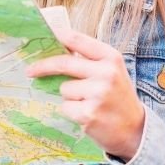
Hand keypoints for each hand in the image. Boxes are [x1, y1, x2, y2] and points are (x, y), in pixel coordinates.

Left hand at [26, 29, 146, 161]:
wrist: (134, 129)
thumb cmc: (117, 96)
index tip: (41, 37)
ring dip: (69, 96)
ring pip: (64, 88)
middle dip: (42, 66)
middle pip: (64, 63)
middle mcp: (106, 73)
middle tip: (30, 70)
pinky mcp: (89, 114)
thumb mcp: (110, 71)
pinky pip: (65, 107)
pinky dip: (71, 111)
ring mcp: (98, 94)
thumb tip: (55, 48)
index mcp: (111, 57)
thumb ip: (88, 59)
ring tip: (88, 102)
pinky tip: (88, 115)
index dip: (56, 36)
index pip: (77, 39)